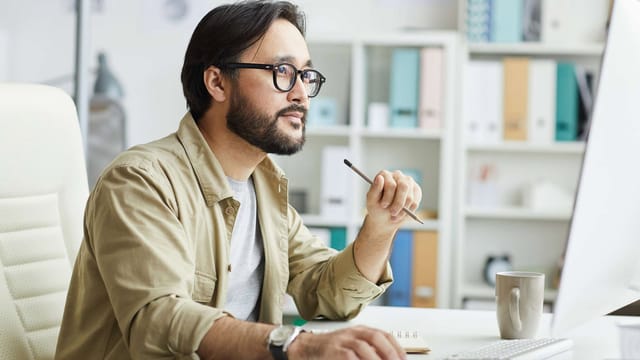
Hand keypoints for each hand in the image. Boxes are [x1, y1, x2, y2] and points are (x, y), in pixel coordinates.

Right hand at [287, 325, 405, 359]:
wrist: (304, 348)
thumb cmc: (329, 350)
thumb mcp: (350, 345)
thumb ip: (367, 350)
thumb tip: (388, 358)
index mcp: (359, 331)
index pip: (382, 334)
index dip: (395, 347)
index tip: (403, 359)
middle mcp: (351, 333)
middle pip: (375, 338)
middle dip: (389, 353)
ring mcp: (341, 341)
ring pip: (363, 348)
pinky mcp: (332, 351)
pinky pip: (348, 356)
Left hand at [366, 170, 421, 228]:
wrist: (385, 218)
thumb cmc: (376, 208)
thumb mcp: (371, 201)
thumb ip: (374, 189)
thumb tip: (380, 178)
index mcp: (385, 175)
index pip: (391, 184)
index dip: (388, 197)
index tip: (383, 205)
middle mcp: (397, 175)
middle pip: (404, 187)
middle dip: (398, 203)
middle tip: (392, 213)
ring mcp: (408, 182)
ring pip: (410, 197)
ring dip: (403, 210)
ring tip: (395, 215)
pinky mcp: (416, 190)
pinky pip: (415, 202)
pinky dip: (409, 212)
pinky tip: (402, 213)